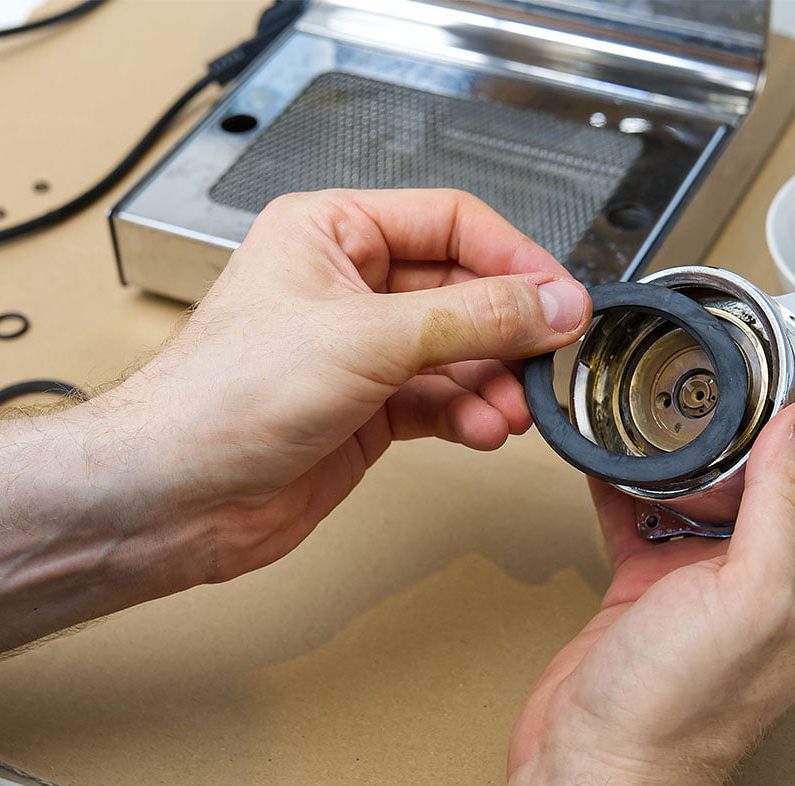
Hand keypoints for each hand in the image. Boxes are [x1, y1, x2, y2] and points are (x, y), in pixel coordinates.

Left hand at [0, 189, 589, 651]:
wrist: (176, 497)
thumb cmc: (224, 397)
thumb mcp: (367, 339)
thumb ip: (473, 318)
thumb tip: (553, 303)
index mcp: (332, 232)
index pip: (451, 223)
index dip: (514, 258)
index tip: (562, 298)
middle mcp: (348, 286)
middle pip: (461, 291)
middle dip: (507, 330)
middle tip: (548, 359)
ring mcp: (360, 350)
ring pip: (456, 352)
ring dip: (493, 381)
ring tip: (514, 408)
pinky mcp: (367, 408)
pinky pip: (439, 400)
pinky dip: (468, 415)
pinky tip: (484, 430)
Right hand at [508, 331, 794, 785]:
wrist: (596, 759)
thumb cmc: (677, 707)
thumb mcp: (751, 596)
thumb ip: (784, 506)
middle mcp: (772, 571)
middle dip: (789, 407)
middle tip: (760, 357)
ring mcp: (709, 576)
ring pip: (722, 486)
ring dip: (709, 441)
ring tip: (686, 397)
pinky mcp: (653, 581)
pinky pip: (649, 512)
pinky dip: (634, 481)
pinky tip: (615, 457)